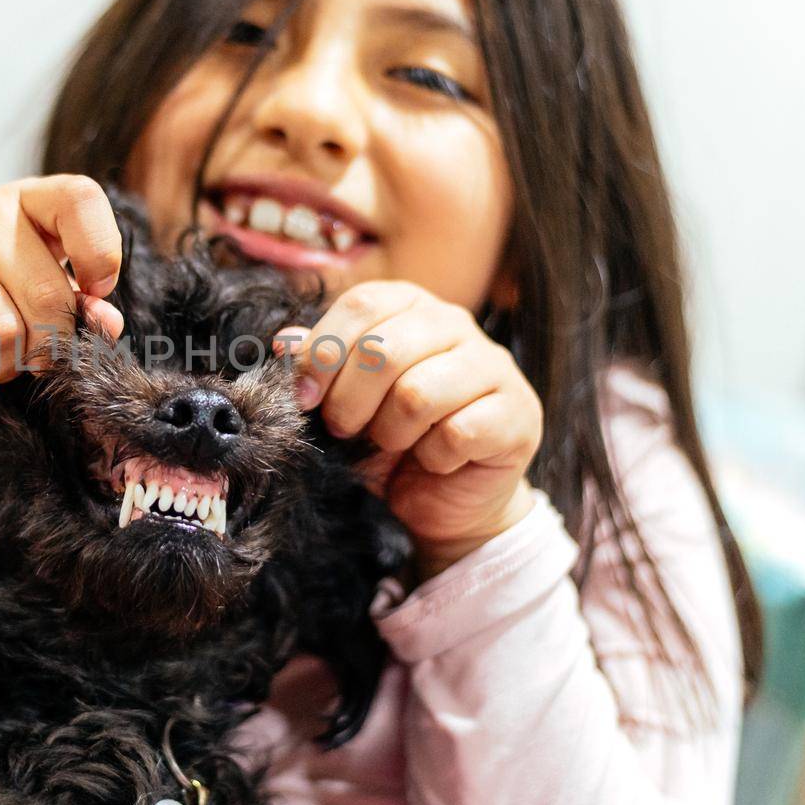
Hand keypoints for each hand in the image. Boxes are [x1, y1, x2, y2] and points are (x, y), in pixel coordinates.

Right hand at [0, 175, 124, 411]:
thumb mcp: (44, 290)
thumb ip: (80, 303)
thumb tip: (106, 324)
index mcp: (25, 200)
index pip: (79, 199)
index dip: (100, 252)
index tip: (98, 290)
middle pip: (46, 296)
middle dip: (49, 346)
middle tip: (33, 352)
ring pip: (1, 335)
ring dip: (7, 369)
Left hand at [273, 281, 542, 575]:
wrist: (444, 500)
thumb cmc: (391, 441)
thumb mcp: (343, 401)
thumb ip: (318, 366)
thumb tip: (285, 341)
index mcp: (410, 304)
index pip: (361, 304)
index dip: (323, 353)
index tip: (304, 397)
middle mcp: (456, 323)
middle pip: (384, 350)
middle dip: (349, 403)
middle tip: (346, 430)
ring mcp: (494, 365)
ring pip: (417, 394)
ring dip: (390, 433)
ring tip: (393, 444)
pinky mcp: (519, 413)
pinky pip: (457, 433)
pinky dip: (433, 457)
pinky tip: (435, 460)